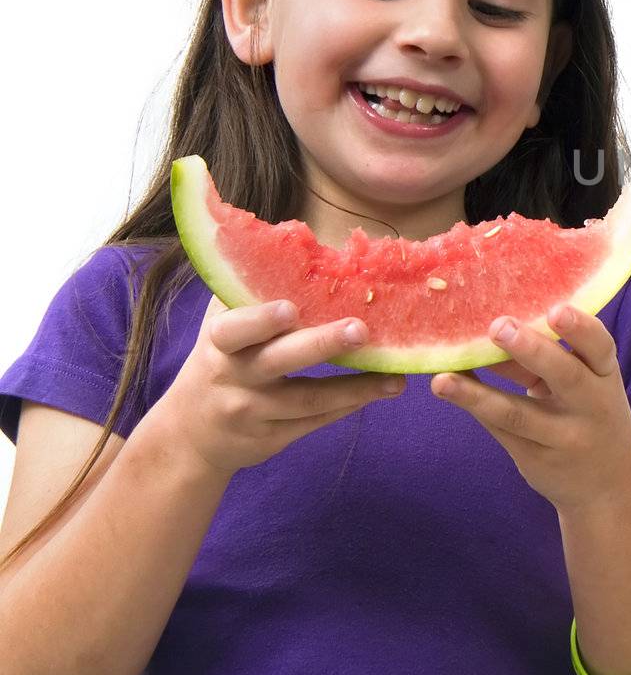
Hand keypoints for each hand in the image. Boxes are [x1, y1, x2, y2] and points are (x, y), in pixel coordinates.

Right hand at [146, 297, 406, 478]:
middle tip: (361, 329)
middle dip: (321, 345)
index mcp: (220, 341)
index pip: (236, 329)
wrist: (190, 435)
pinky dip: (348, 405)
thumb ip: (251, 291)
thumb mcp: (223, 327)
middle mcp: (234, 378)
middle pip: (279, 361)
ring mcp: (252, 412)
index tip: (291, 308)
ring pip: (307, 400)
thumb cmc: (220, 360)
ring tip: (396, 378)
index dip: (261, 319)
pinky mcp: (271, 438)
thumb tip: (296, 236)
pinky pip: (314, 422)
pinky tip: (380, 391)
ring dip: (355, 388)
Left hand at [429, 306, 630, 512]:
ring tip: (442, 379)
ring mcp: (564, 438)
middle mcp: (592, 407)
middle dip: (531, 350)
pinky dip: (474, 407)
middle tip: (497, 326)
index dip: (580, 328)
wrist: (609, 488)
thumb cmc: (592, 417)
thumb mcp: (586, 386)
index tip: (555, 309)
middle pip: (564, 376)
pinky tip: (448, 390)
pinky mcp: (536, 460)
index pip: (600, 347)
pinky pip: (500, 430)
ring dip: (477, 395)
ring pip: (517, 414)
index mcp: (606, 377)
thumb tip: (494, 327)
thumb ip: (548, 361)